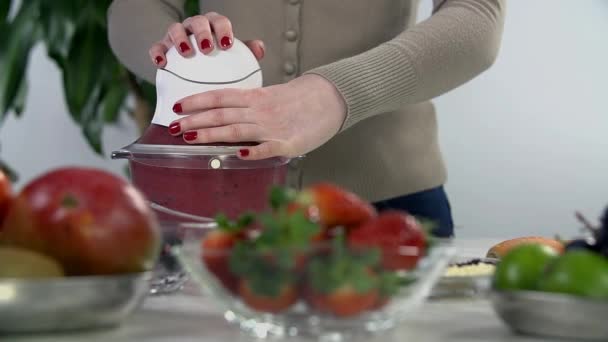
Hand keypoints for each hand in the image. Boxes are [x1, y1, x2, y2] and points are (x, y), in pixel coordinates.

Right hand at [148, 12, 264, 65]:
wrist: (200, 76)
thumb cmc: (221, 65)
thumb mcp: (236, 59)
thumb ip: (248, 52)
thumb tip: (259, 49)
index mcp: (214, 27)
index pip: (220, 21)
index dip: (223, 29)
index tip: (227, 44)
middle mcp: (195, 27)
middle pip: (197, 21)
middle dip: (202, 32)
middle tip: (207, 48)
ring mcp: (177, 36)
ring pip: (175, 29)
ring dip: (180, 39)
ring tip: (186, 53)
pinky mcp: (162, 47)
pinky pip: (157, 47)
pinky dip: (158, 52)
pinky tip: (162, 63)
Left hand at [169, 74, 346, 159]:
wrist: (329, 99)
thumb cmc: (298, 101)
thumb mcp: (269, 96)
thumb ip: (247, 105)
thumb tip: (223, 115)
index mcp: (254, 98)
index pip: (220, 97)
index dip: (197, 101)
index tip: (177, 106)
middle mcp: (259, 110)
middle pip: (222, 114)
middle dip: (196, 120)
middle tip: (173, 127)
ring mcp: (272, 127)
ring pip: (237, 130)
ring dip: (213, 134)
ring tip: (192, 138)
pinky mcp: (288, 143)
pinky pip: (268, 148)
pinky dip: (254, 151)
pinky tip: (239, 156)